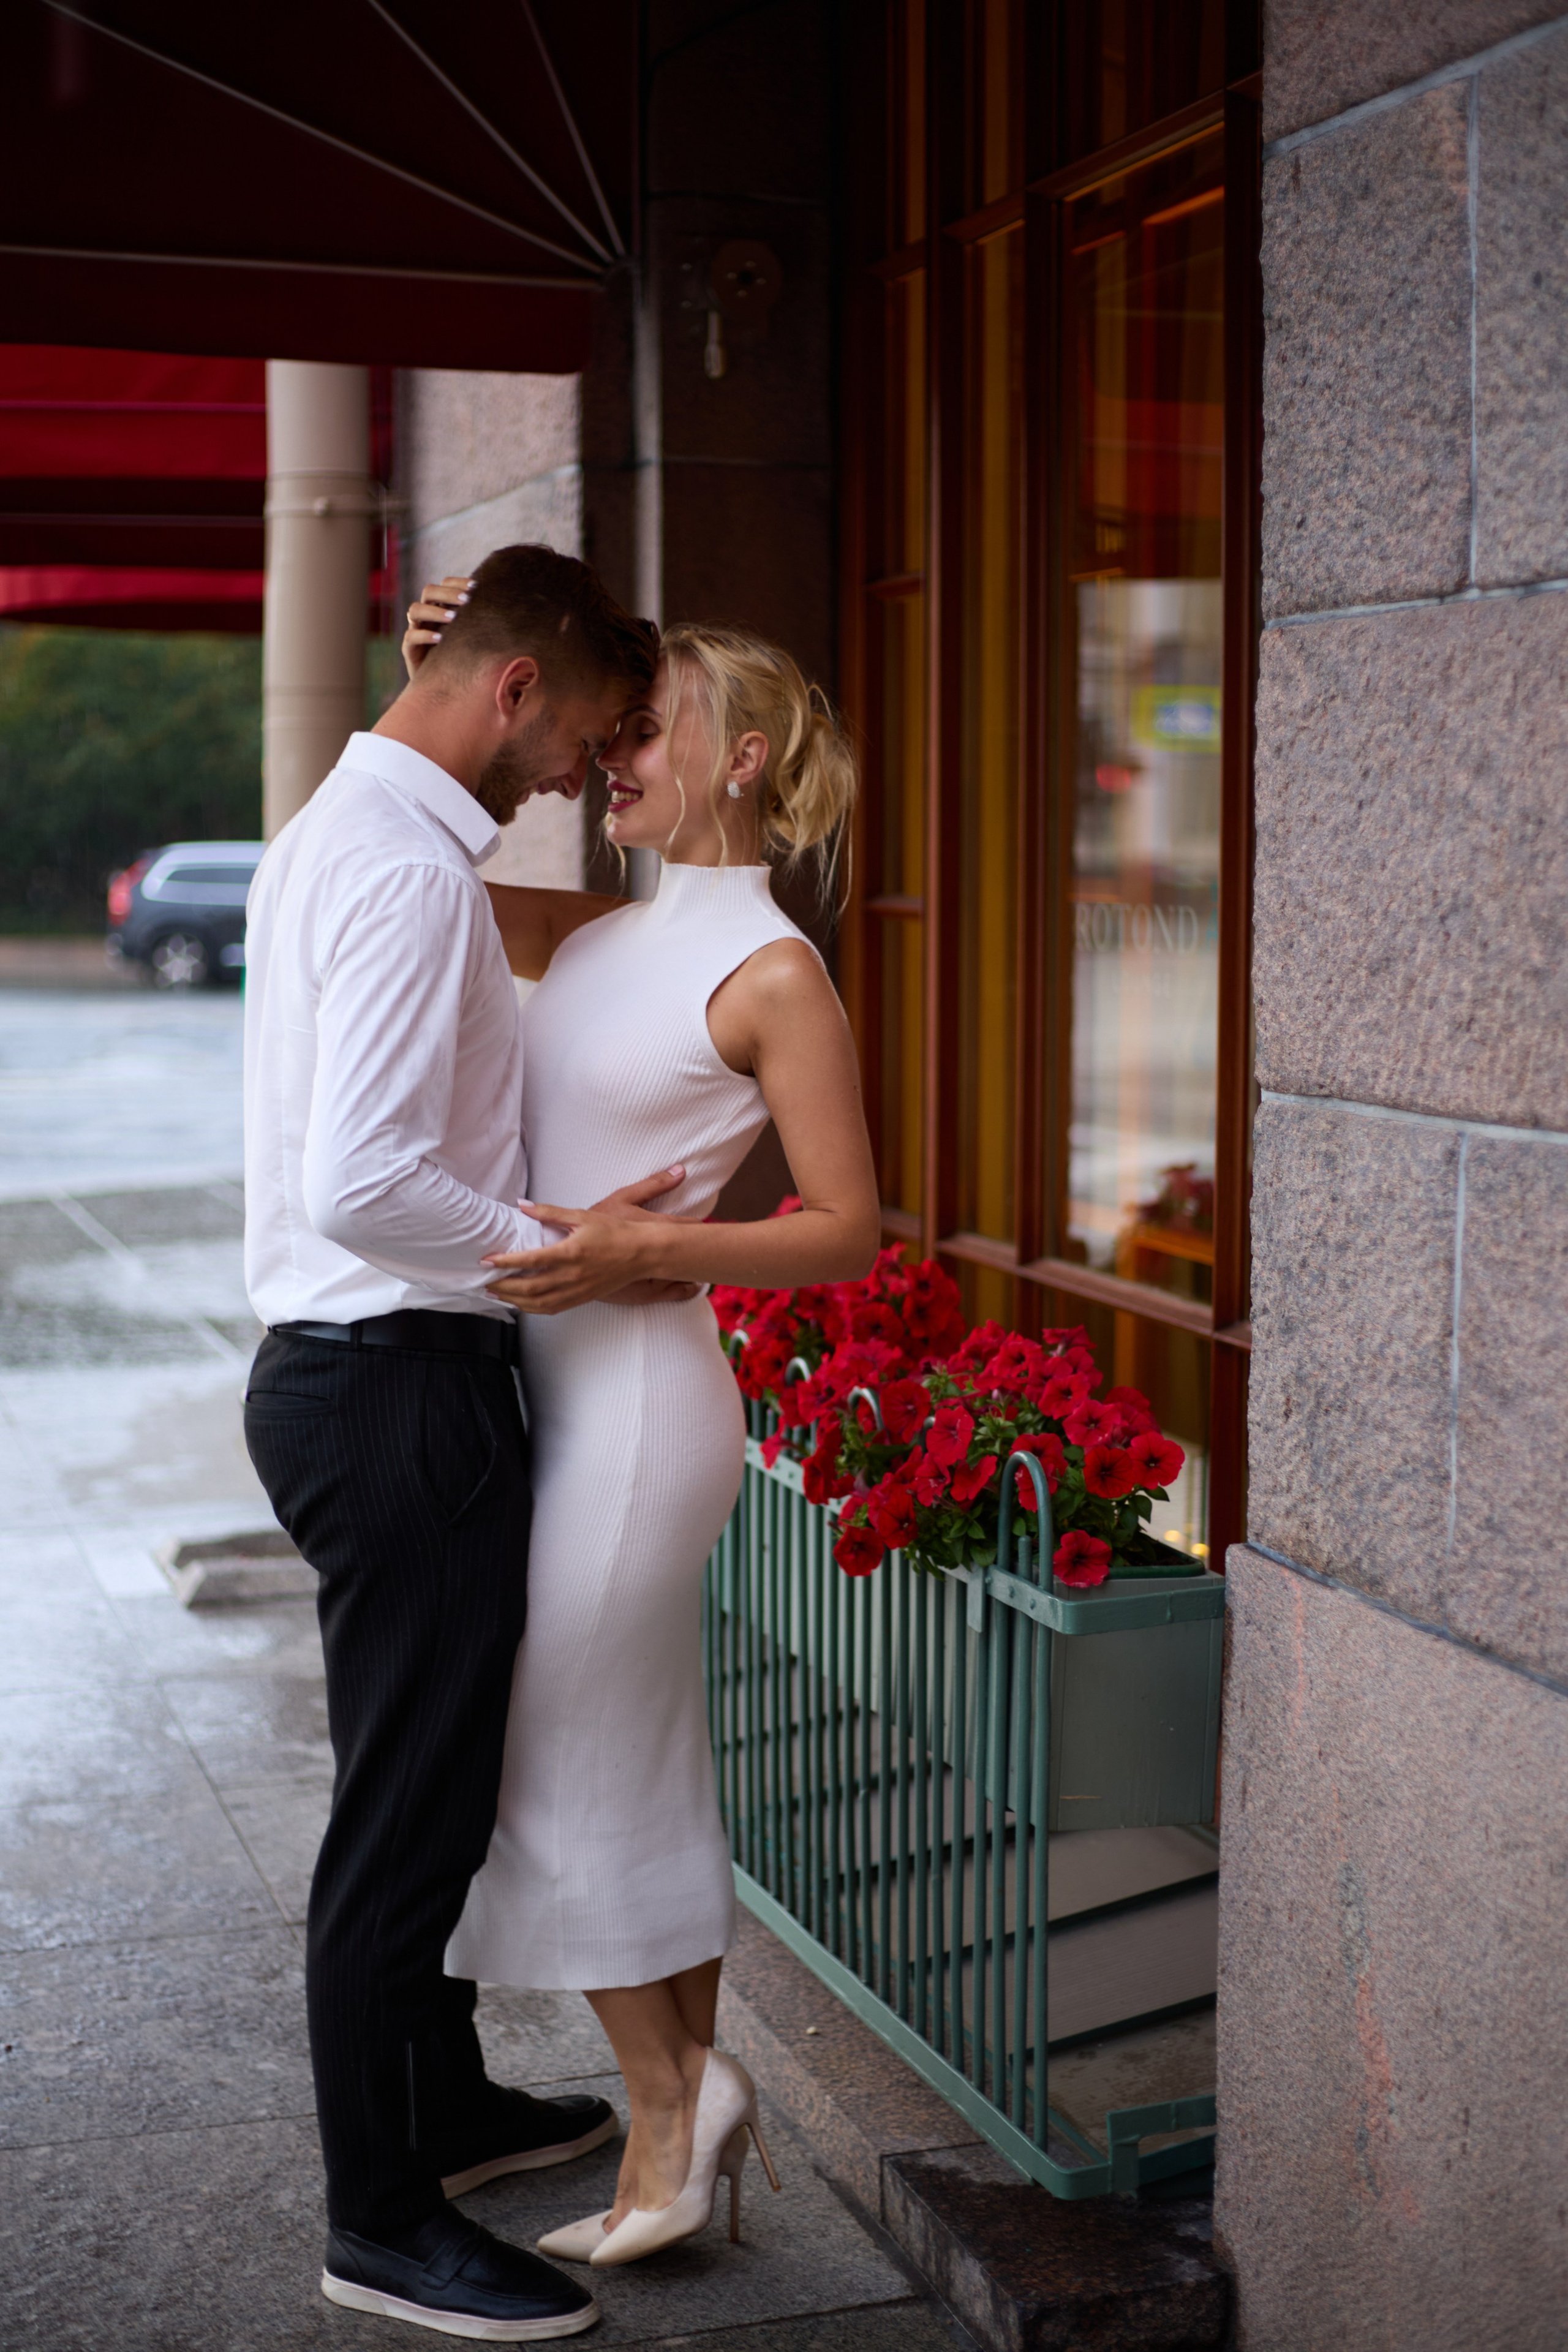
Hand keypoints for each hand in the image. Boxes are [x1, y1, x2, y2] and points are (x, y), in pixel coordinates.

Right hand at [402, 575, 472, 679]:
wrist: (441, 685)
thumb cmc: (461, 657)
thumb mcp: (470, 636)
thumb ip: (478, 621)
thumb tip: (503, 607)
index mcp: (440, 606)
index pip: (444, 584)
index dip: (457, 582)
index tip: (476, 586)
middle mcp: (427, 615)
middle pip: (428, 592)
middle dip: (448, 593)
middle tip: (466, 600)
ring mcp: (416, 629)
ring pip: (415, 610)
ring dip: (435, 611)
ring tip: (453, 618)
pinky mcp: (409, 648)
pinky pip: (411, 636)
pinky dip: (425, 635)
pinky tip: (440, 639)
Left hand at [482, 1164, 690, 1313]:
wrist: (642, 1253)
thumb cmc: (614, 1232)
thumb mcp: (582, 1215)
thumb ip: (549, 1213)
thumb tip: (522, 1206)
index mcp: (570, 1253)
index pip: (530, 1260)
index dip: (505, 1262)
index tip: (488, 1260)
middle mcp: (571, 1276)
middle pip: (529, 1288)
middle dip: (503, 1286)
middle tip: (484, 1282)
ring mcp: (577, 1291)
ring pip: (538, 1303)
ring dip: (514, 1300)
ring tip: (496, 1294)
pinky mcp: (582, 1298)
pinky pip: (553, 1309)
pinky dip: (533, 1309)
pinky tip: (522, 1304)